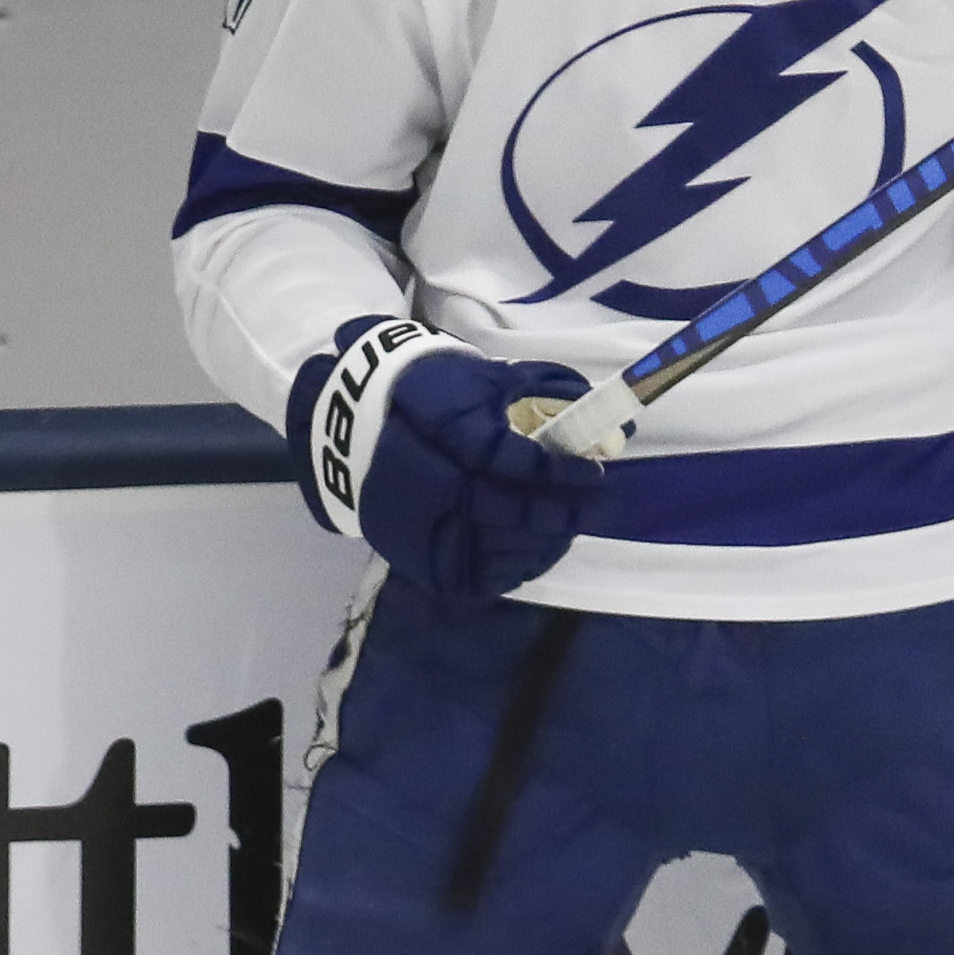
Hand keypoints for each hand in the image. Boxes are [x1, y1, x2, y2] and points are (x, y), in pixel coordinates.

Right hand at [293, 319, 604, 601]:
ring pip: (498, 549)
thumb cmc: (422, 396)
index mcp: (446, 440)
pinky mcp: (419, 559)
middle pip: (513, 514)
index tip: (596, 473)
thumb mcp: (478, 378)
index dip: (562, 473)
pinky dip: (516, 565)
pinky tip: (538, 548)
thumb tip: (609, 423)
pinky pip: (480, 575)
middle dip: (562, 514)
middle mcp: (434, 491)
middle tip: (594, 506)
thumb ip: (543, 391)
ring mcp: (424, 531)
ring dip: (545, 542)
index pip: (518, 465)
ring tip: (569, 526)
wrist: (344, 433)